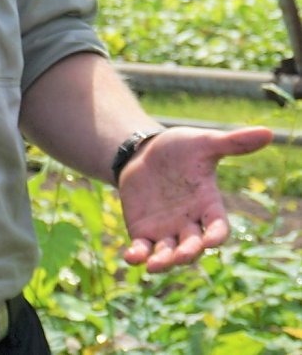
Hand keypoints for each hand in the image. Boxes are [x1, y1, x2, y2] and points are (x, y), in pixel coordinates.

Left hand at [118, 126, 272, 272]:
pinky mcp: (143, 231)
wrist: (143, 153)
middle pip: (193, 246)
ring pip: (168, 254)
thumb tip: (268, 133)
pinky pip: (142, 249)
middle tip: (182, 256)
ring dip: (163, 262)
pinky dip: (137, 256)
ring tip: (154, 266)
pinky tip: (131, 258)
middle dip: (188, 253)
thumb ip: (231, 143)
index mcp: (208, 205)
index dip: (216, 235)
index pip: (218, 227)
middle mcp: (189, 223)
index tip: (212, 241)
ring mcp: (166, 230)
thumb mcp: (203, 142)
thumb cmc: (178, 149)